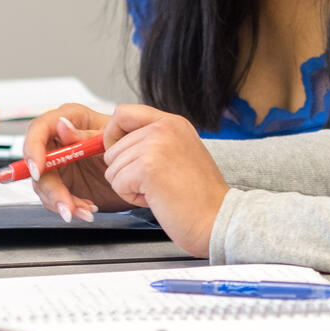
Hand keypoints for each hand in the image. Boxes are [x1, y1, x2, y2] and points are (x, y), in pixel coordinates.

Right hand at [23, 103, 125, 221]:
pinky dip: (71, 207)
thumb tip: (62, 125)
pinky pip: (56, 198)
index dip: (33, 150)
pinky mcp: (63, 182)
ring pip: (44, 185)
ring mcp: (59, 163)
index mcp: (69, 119)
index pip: (38, 130)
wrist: (143, 168)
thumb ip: (87, 134)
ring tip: (85, 210)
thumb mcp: (112, 140)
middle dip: (51, 188)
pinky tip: (86, 210)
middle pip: (38, 164)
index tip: (39, 170)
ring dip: (62, 202)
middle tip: (65, 205)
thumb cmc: (132, 144)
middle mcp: (59, 140)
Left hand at [100, 105, 228, 256]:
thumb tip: (112, 143)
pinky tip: (157, 198)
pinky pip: (117, 183)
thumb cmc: (199, 195)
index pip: (123, 113)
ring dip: (129, 186)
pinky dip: (132, 197)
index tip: (122, 155)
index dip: (113, 135)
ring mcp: (155, 145)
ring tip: (159, 190)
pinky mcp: (147, 167)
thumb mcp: (178, 153)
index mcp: (173, 122)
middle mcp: (164, 127)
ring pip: (113, 167)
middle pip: (113, 147)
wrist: (217, 217)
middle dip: (126, 171)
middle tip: (157, 182)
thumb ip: (151, 142)